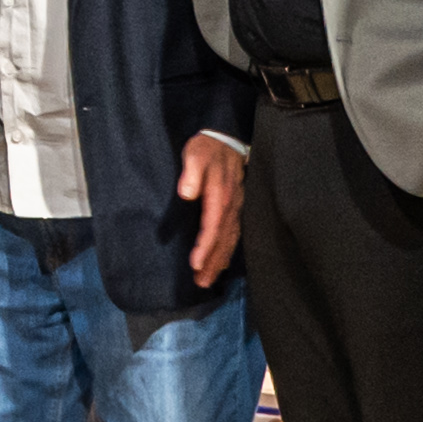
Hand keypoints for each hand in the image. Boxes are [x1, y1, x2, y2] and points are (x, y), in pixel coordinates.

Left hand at [182, 129, 245, 288]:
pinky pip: (234, 234)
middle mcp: (231, 205)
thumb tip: (186, 192)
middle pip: (223, 239)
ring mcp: (236, 208)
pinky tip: (222, 264)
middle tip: (201, 282)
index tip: (195, 263)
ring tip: (207, 279)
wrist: (225, 140)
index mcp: (221, 195)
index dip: (205, 246)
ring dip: (220, 260)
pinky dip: (228, 251)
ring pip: (230, 239)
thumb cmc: (206, 148)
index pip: (213, 226)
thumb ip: (191, 172)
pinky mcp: (235, 208)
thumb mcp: (195, 154)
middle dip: (213, 261)